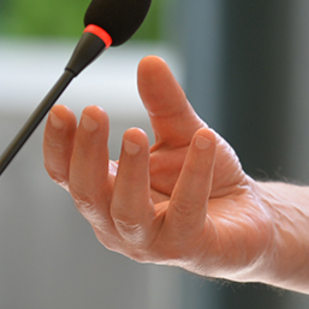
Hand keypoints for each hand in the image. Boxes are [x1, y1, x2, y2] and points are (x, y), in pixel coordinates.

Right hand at [43, 54, 276, 278]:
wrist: (250, 217)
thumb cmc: (207, 179)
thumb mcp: (182, 132)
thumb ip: (163, 102)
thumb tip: (148, 62)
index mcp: (106, 192)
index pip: (67, 173)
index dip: (59, 144)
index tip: (60, 109)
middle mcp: (117, 223)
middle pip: (87, 192)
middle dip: (86, 152)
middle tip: (93, 111)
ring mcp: (149, 241)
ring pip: (126, 211)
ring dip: (130, 171)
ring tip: (135, 131)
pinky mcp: (187, 247)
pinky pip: (186, 210)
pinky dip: (195, 174)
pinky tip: (205, 139)